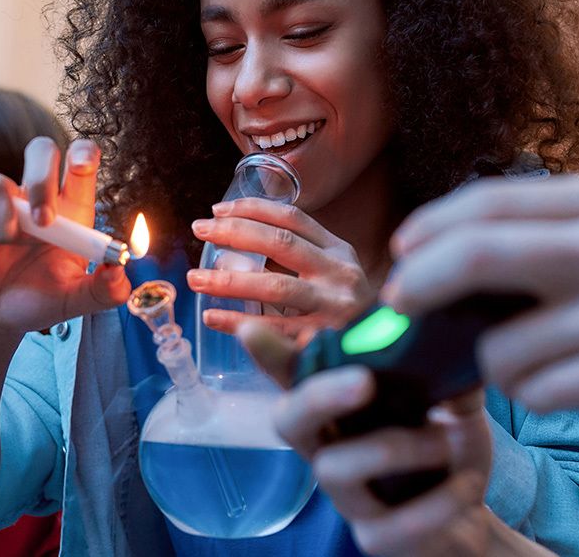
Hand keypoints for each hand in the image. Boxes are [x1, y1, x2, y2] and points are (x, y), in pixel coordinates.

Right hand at [0, 137, 130, 336]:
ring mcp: (2, 207)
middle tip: (45, 220)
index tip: (79, 167)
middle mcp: (36, 199)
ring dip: (4, 217)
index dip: (82, 153)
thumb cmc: (41, 299)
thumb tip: (119, 273)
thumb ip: (105, 291)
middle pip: (40, 150)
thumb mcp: (78, 300)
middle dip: (41, 178)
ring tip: (8, 244)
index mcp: (71, 209)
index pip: (81, 162)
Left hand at [188, 199, 373, 337]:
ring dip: (229, 280)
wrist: (381, 368)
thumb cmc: (345, 322)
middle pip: (281, 243)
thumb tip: (237, 242)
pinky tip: (212, 317)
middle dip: (234, 233)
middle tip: (199, 231)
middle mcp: (342, 274)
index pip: (293, 218)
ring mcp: (337, 308)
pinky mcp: (326, 343)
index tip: (217, 210)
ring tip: (196, 279)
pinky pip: (273, 329)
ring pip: (276, 285)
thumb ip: (297, 261)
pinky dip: (238, 321)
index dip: (252, 209)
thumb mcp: (330, 280)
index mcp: (340, 253)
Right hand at [239, 321, 495, 556]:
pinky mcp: (376, 539)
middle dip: (317, 396)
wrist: (471, 522)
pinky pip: (392, 524)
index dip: (269, 357)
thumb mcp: (454, 409)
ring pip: (333, 469)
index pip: (295, 379)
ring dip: (397, 446)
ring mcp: (349, 499)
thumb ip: (447, 378)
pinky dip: (438, 500)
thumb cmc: (448, 456)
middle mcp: (331, 451)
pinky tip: (468, 484)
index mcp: (343, 412)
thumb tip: (444, 343)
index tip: (251, 329)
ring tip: (450, 438)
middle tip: (362, 381)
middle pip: (289, 422)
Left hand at [384, 174, 578, 431]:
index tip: (402, 250)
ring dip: (502, 366)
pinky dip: (540, 396)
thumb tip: (449, 250)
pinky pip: (535, 392)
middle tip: (398, 302)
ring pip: (499, 347)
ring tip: (551, 364)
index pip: (490, 201)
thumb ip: (555, 227)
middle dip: (419, 283)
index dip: (431, 227)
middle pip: (474, 254)